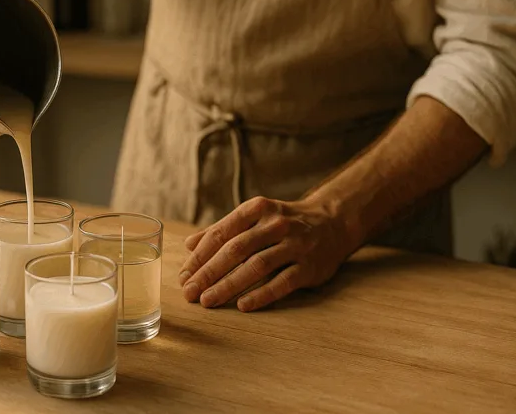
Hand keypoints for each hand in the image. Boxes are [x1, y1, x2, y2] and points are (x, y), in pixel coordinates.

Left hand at [177, 195, 360, 311]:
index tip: (183, 276)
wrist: (333, 222)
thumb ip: (223, 230)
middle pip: (235, 250)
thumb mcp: (254, 218)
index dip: (199, 256)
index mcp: (256, 209)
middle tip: (189, 292)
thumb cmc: (283, 223)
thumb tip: (188, 245)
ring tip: (208, 300)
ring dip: (229, 285)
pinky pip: (283, 282)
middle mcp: (275, 224)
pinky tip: (243, 306)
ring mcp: (295, 245)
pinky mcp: (310, 266)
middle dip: (208, 273)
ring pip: (257, 266)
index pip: (221, 233)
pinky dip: (262, 295)